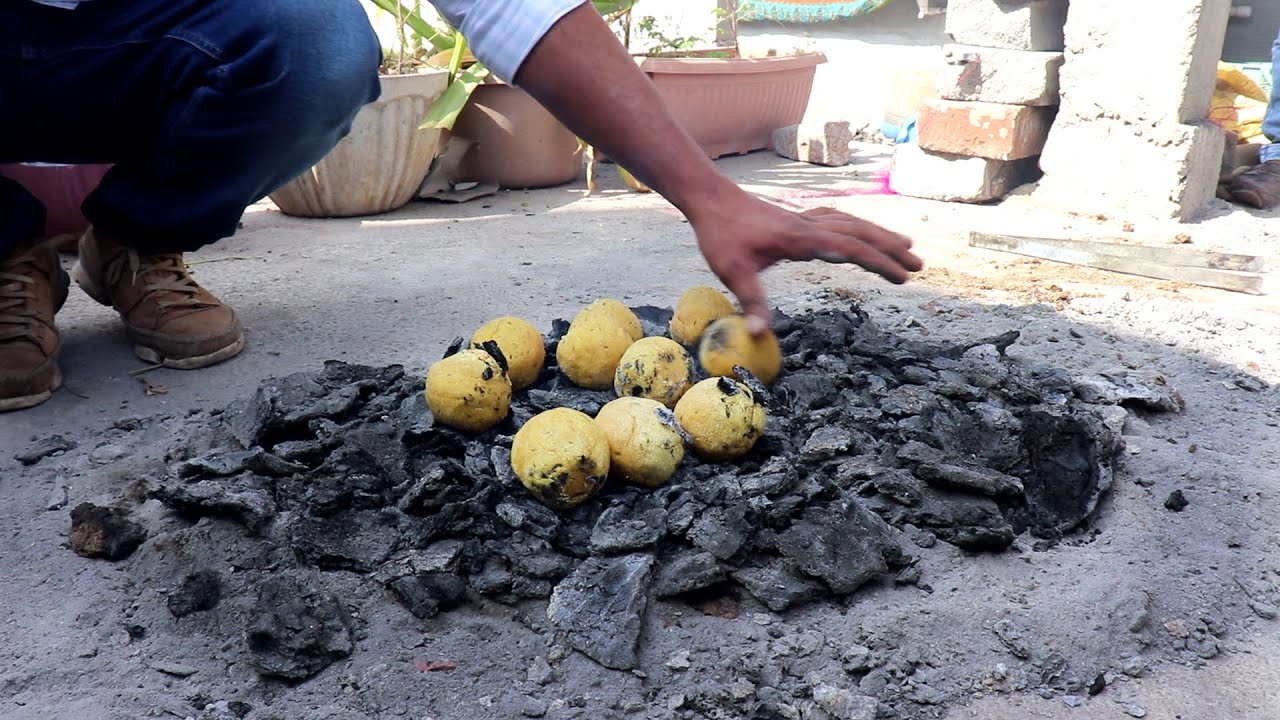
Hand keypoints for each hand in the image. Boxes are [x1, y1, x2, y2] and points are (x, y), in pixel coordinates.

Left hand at [688, 191, 923, 333]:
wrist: (710, 197)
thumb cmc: (720, 234)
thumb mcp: (732, 271)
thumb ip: (750, 302)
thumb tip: (759, 334)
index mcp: (800, 239)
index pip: (850, 249)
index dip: (879, 262)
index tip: (903, 276)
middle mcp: (809, 226)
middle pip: (860, 234)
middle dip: (891, 249)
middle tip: (918, 266)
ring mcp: (805, 219)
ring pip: (852, 223)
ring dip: (880, 235)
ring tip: (906, 246)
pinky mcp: (798, 218)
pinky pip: (838, 220)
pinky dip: (857, 226)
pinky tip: (862, 232)